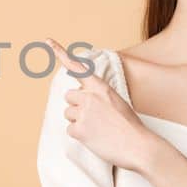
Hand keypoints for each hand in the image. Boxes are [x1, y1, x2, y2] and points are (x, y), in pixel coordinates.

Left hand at [45, 38, 160, 171]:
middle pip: (69, 96)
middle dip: (77, 105)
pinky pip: (70, 130)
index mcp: (100, 87)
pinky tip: (95, 138)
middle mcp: (89, 97)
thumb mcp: (117, 102)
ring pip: (68, 113)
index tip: (47, 41)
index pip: (78, 67)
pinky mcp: (79, 130)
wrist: (139, 146)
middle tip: (94, 117)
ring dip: (78, 121)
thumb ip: (99, 97)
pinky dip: (79, 135)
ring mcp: (83, 113)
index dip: (60, 53)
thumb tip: (81, 99)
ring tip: (97, 128)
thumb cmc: (130, 126)